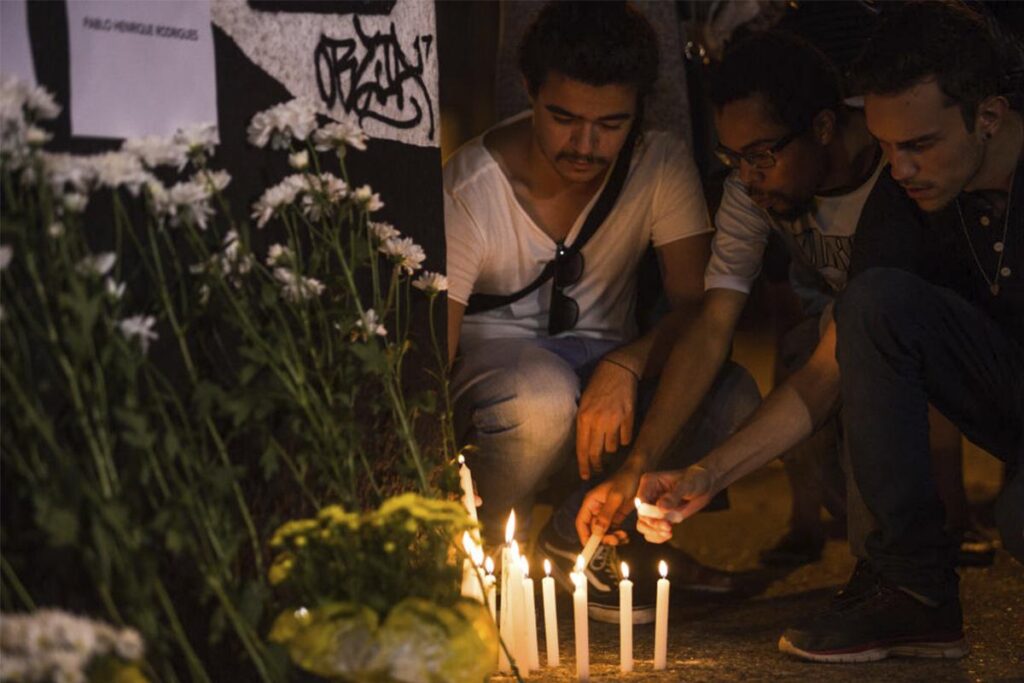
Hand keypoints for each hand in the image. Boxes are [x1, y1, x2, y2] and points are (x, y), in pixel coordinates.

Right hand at [575, 465, 640, 545]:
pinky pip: (613, 530)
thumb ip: (606, 514)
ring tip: (623, 537)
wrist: (639, 473)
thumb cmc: (625, 480)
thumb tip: (596, 532)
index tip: (592, 547)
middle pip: (592, 530)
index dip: (584, 536)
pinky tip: (625, 536)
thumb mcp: (616, 497)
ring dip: (612, 538)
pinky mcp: (615, 516)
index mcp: (590, 502)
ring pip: (603, 533)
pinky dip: (618, 536)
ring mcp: (606, 514)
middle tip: (615, 540)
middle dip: (602, 538)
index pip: (581, 522)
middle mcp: (596, 509)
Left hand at [576, 358, 637, 479]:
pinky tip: (621, 429)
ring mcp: (614, 420)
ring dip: (611, 446)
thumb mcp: (584, 403)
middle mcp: (598, 421)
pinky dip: (623, 438)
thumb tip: (584, 446)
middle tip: (598, 469)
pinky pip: (626, 439)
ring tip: (610, 436)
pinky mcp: (629, 418)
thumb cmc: (597, 386)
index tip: (585, 476)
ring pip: (612, 447)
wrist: (617, 370)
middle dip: (597, 464)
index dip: (584, 465)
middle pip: (596, 453)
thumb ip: (583, 424)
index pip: (582, 449)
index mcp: (583, 418)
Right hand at [635, 465, 715, 543]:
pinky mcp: (660, 518)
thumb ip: (673, 496)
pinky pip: (651, 531)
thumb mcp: (686, 485)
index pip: (641, 500)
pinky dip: (657, 536)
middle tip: (668, 528)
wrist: (704, 486)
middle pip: (641, 515)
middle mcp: (648, 495)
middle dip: (653, 524)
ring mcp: (653, 508)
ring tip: (669, 533)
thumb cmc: (695, 479)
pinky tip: (668, 535)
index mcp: (649, 482)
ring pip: (643, 525)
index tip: (662, 517)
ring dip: (653, 532)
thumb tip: (661, 508)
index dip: (648, 512)